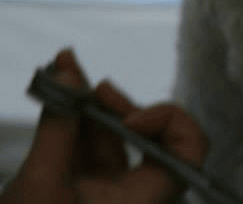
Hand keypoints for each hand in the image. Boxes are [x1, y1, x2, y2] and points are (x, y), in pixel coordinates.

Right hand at [0, 48, 208, 203]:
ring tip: (64, 66)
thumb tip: (67, 70)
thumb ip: (58, 125)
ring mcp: (106, 198)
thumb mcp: (39, 187)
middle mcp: (133, 201)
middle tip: (90, 87)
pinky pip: (88, 149)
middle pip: (148, 139)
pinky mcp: (80, 195)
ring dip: (90, 103)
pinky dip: (74, 119)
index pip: (188, 155)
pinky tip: (56, 84)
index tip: (129, 120)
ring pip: (112, 140)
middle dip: (119, 105)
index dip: (169, 124)